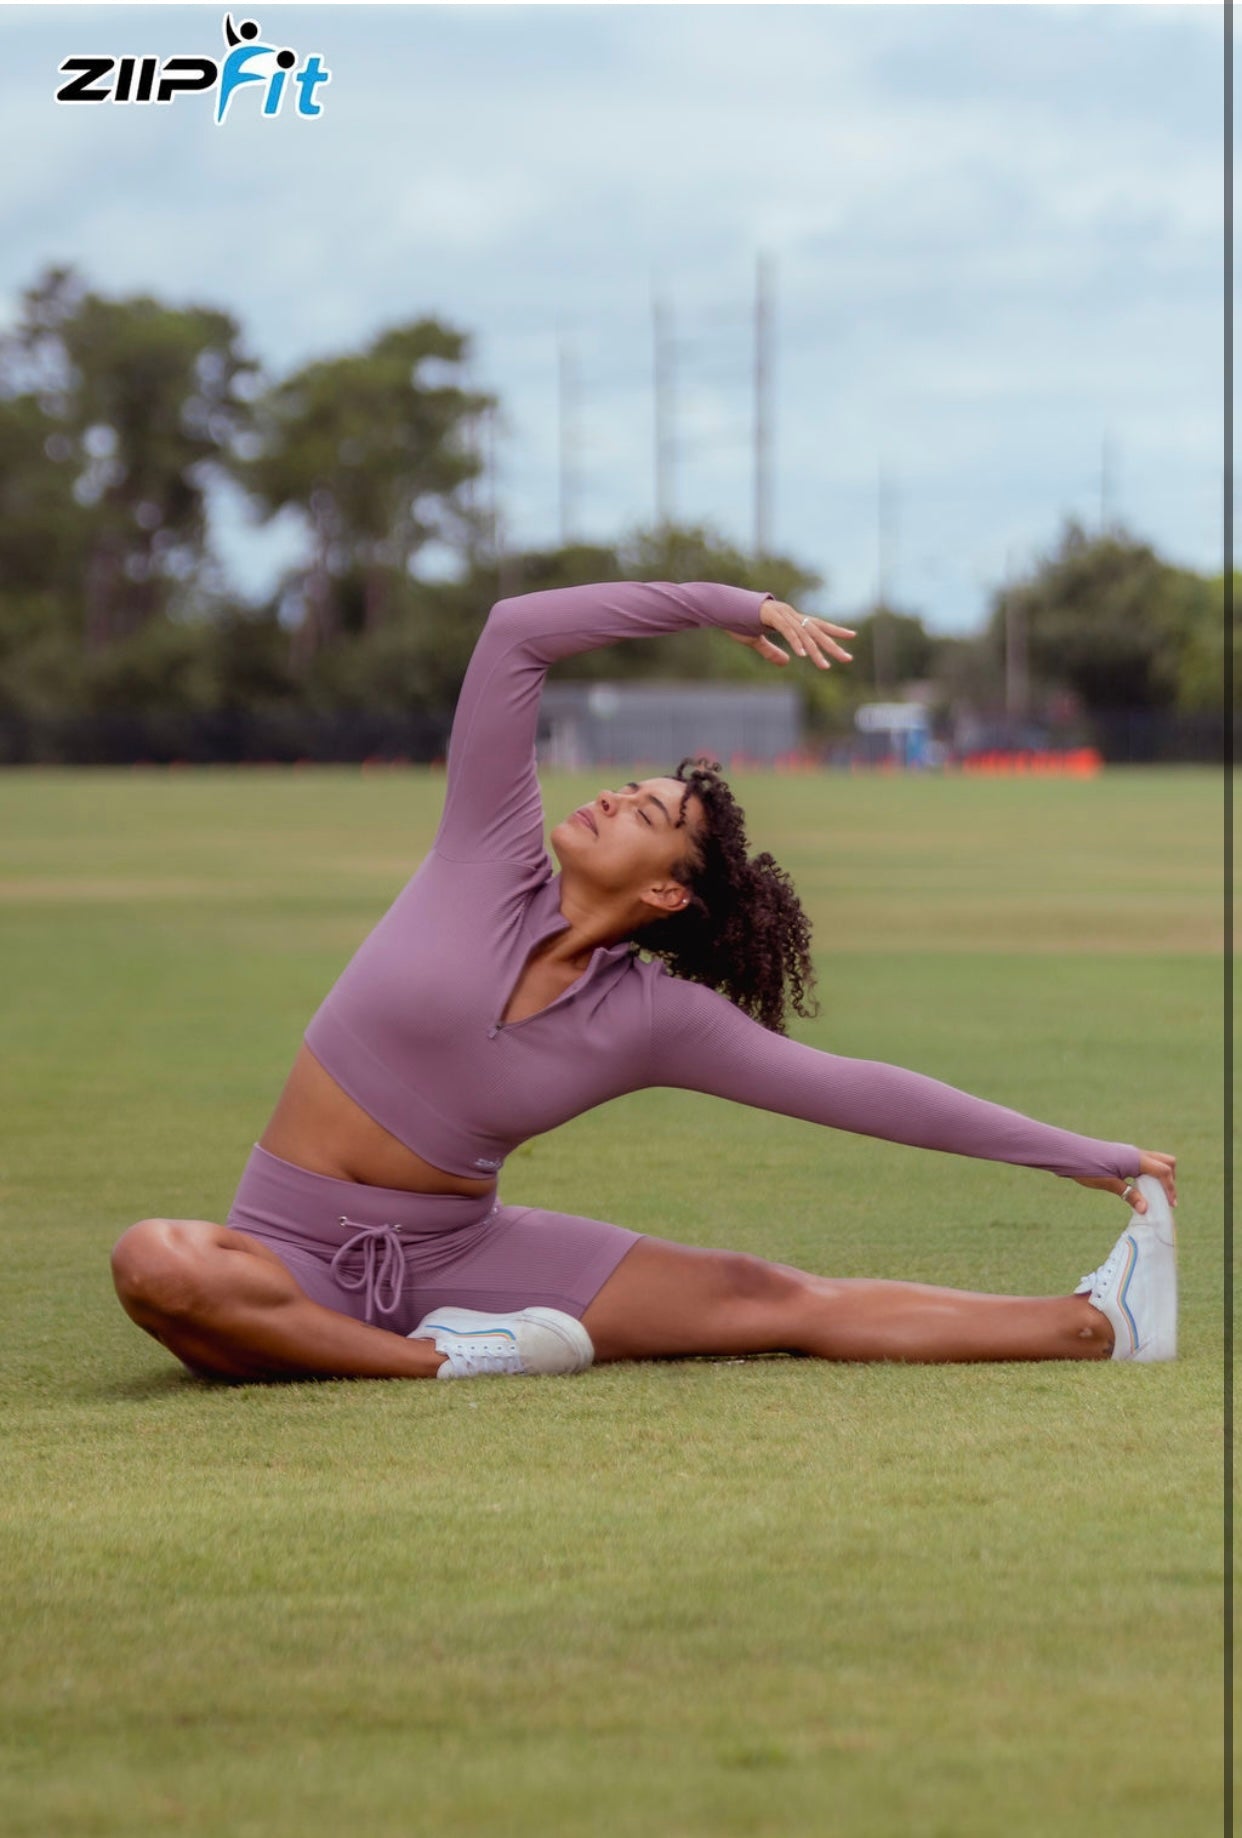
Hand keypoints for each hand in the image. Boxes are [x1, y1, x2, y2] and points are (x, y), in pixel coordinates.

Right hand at [727, 600, 854, 669]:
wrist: (722, 607)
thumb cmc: (738, 622)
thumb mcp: (756, 641)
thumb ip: (771, 651)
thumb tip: (786, 662)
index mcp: (789, 618)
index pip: (817, 624)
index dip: (834, 630)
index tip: (852, 636)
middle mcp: (790, 614)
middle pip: (817, 630)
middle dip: (833, 645)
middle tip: (847, 659)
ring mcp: (782, 614)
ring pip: (804, 635)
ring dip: (815, 652)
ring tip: (825, 666)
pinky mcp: (771, 616)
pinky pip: (788, 632)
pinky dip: (796, 644)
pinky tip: (803, 656)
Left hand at [1071, 1150, 1176, 1212]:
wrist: (1067, 1153)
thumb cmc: (1087, 1167)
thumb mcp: (1109, 1184)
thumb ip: (1129, 1195)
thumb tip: (1146, 1209)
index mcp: (1136, 1159)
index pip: (1164, 1171)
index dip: (1170, 1188)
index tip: (1171, 1205)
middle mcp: (1135, 1153)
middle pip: (1165, 1162)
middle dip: (1170, 1179)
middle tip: (1165, 1198)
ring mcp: (1129, 1153)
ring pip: (1155, 1162)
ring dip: (1158, 1177)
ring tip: (1154, 1195)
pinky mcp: (1121, 1156)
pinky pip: (1142, 1164)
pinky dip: (1148, 1175)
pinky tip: (1140, 1188)